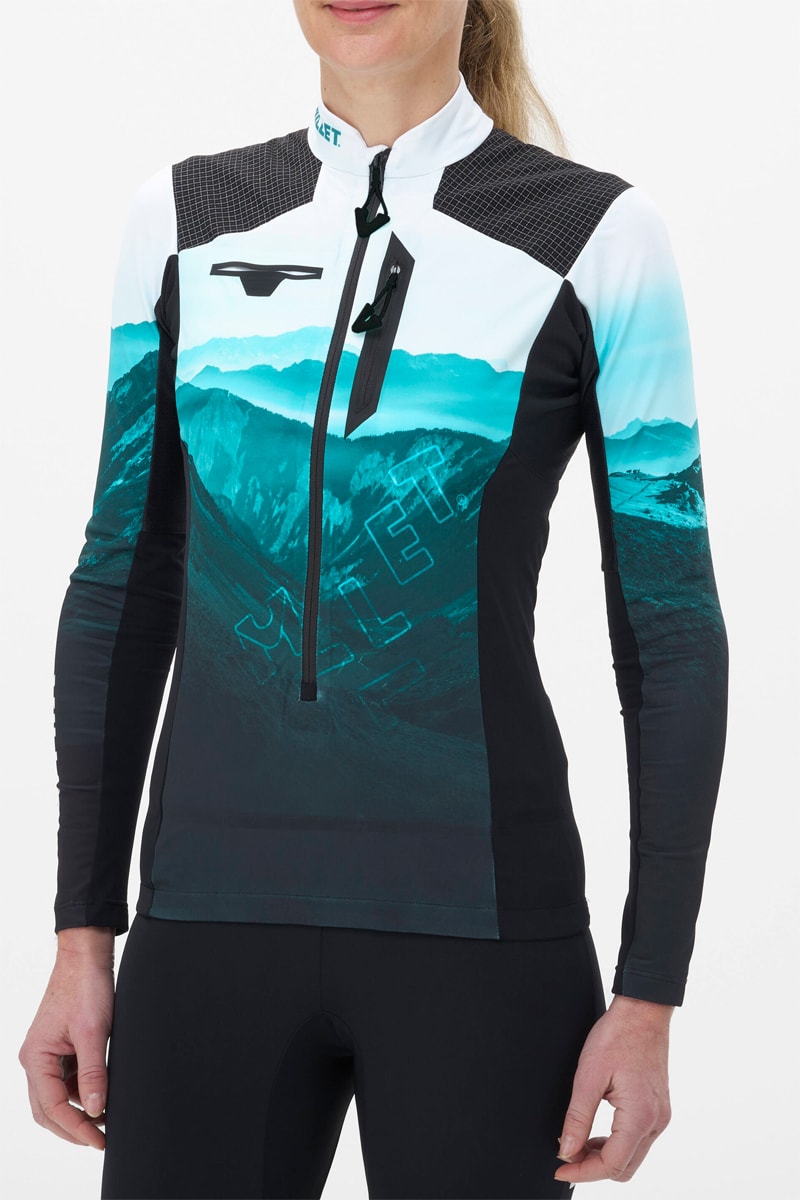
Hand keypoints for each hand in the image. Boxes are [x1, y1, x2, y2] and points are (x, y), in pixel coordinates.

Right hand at [18, 929, 114, 1149]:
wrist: (86, 957)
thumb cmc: (85, 987)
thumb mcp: (94, 1033)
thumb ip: (94, 1073)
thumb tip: (96, 1109)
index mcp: (36, 1057)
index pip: (52, 1107)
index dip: (76, 1128)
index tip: (99, 1140)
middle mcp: (36, 1059)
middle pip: (48, 1110)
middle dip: (73, 1127)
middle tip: (101, 1139)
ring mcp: (47, 1054)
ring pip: (57, 1097)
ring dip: (78, 1111)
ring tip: (105, 1121)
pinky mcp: (60, 1048)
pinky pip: (66, 1081)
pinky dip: (82, 1093)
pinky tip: (102, 1096)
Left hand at [553, 994, 672, 1184]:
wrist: (643, 1011)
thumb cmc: (618, 1036)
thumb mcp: (588, 1077)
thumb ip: (577, 1118)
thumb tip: (567, 1151)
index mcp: (640, 1117)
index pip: (611, 1164)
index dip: (583, 1172)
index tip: (561, 1167)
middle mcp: (656, 1121)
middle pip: (624, 1168)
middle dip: (593, 1167)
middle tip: (567, 1155)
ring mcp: (660, 1115)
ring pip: (632, 1156)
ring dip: (605, 1156)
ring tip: (578, 1142)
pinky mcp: (658, 1108)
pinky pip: (638, 1139)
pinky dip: (616, 1142)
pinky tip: (597, 1132)